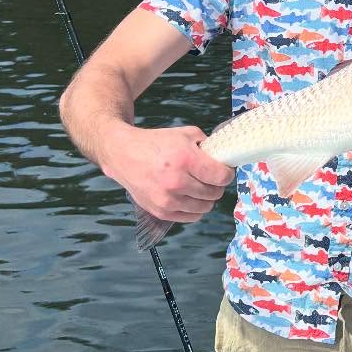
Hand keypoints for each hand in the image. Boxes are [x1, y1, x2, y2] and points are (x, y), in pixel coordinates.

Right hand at [101, 125, 234, 222]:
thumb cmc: (156, 143)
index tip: (222, 170)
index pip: (222, 177)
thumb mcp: (186, 134)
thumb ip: (208, 145)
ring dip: (206, 198)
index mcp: (185, 160)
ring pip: (205, 207)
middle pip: (215, 193)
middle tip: (209, 177)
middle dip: (216, 185)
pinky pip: (191, 217)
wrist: (124, 155)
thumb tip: (224, 158)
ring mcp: (167, 199)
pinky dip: (194, 208)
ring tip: (199, 187)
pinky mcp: (160, 211)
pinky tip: (188, 196)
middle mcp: (176, 182)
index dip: (226, 173)